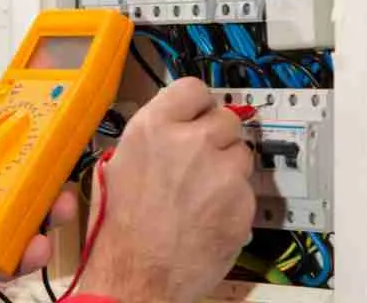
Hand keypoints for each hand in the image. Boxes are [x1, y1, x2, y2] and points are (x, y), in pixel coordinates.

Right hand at [78, 78, 255, 302]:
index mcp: (153, 128)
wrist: (137, 277)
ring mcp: (221, 171)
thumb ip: (153, 136)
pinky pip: (247, 188)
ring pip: (242, 152)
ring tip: (202, 193)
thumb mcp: (118, 166)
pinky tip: (210, 215)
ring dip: (229, 168)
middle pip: (225, 118)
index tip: (199, 114)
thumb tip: (176, 122)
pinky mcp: (242, 201)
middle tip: (200, 161)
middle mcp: (190, 142)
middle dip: (216, 137)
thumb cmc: (121, 230)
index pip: (193, 88)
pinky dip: (235, 200)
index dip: (198, 104)